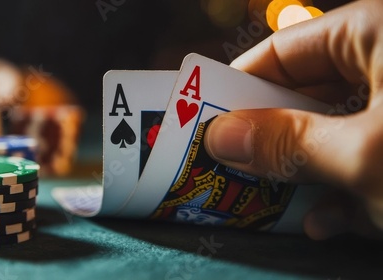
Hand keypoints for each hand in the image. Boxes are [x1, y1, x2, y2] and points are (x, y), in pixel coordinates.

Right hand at [204, 0, 382, 238]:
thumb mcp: (365, 155)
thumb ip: (288, 144)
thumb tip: (221, 137)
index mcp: (377, 34)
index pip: (283, 52)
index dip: (237, 86)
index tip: (204, 120)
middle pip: (307, 97)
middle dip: (272, 142)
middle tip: (232, 168)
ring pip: (336, 133)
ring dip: (307, 177)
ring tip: (275, 207)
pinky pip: (368, 157)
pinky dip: (349, 191)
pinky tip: (333, 222)